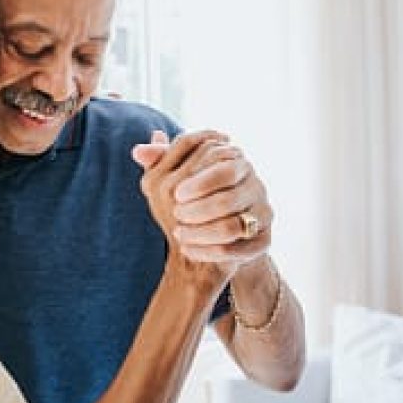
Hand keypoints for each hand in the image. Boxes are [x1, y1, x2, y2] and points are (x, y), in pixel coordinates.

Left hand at [133, 131, 272, 277]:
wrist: (216, 232)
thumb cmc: (192, 197)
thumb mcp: (175, 176)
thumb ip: (161, 160)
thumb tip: (138, 150)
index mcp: (237, 162)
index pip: (222, 164)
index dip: (199, 180)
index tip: (176, 193)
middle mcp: (256, 185)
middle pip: (229, 197)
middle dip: (199, 208)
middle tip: (176, 214)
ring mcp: (263, 214)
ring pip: (234, 226)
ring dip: (202, 232)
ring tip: (179, 234)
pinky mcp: (264, 241)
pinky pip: (241, 250)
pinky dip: (211, 252)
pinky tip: (188, 249)